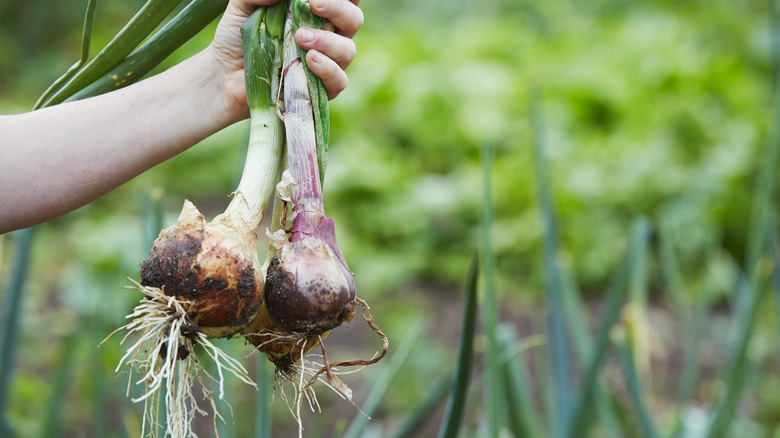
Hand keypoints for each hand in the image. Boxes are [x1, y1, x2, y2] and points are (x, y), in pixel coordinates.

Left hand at [209, 0, 362, 119]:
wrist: (224, 76)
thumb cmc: (238, 37)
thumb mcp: (242, 6)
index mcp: (316, 14)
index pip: (346, 0)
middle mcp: (328, 36)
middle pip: (354, 19)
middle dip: (338, 8)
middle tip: (313, 4)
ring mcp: (326, 64)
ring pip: (348, 49)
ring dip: (329, 41)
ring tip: (301, 38)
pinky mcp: (320, 90)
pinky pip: (339, 80)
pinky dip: (328, 69)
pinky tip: (310, 61)